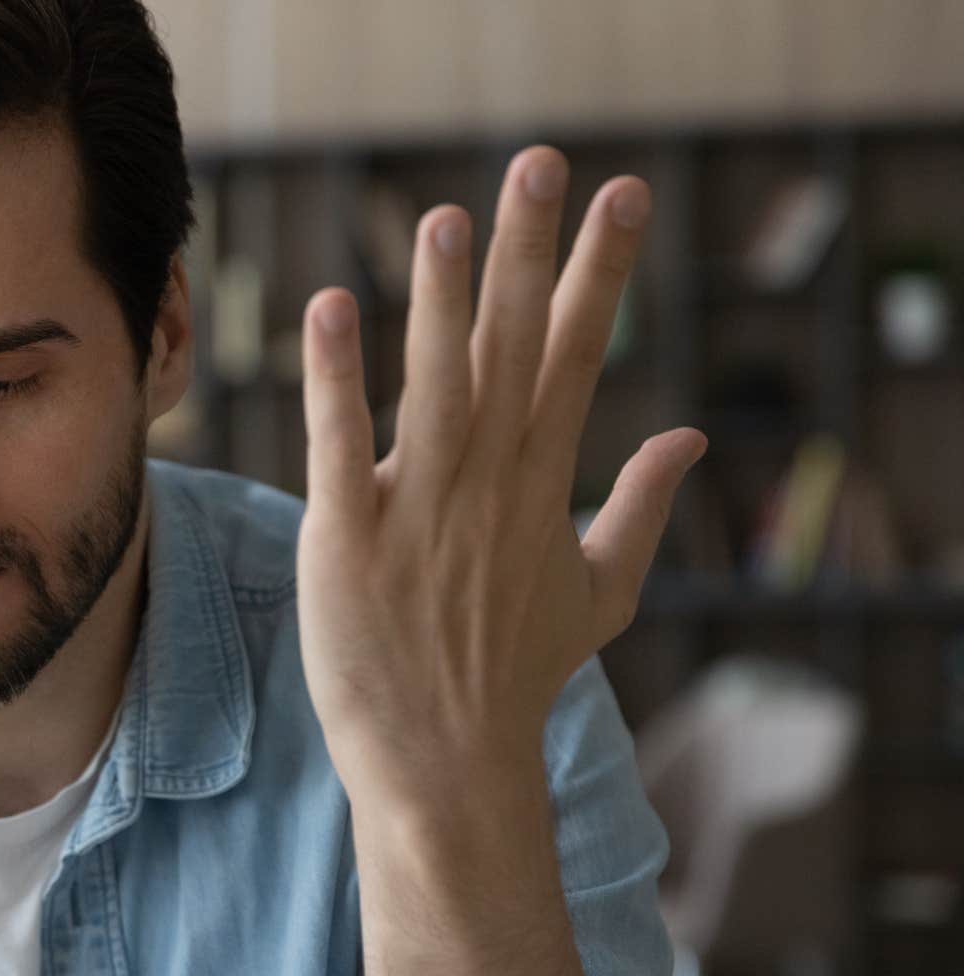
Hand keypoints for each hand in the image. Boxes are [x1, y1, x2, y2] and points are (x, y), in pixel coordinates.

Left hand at [295, 145, 706, 806]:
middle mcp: (487, 486)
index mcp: (540, 485)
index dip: (597, 273)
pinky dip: (335, 379)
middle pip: (515, 349)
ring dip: (438, 299)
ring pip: (436, 384)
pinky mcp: (348, 540)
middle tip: (540, 164)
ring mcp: (419, 511)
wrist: (446, 767)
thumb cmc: (512, 680)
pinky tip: (330, 309)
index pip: (576, 356)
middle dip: (530, 255)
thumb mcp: (598, 594)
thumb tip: (689, 435)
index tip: (622, 197)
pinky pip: (340, 444)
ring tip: (444, 218)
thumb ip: (641, 508)